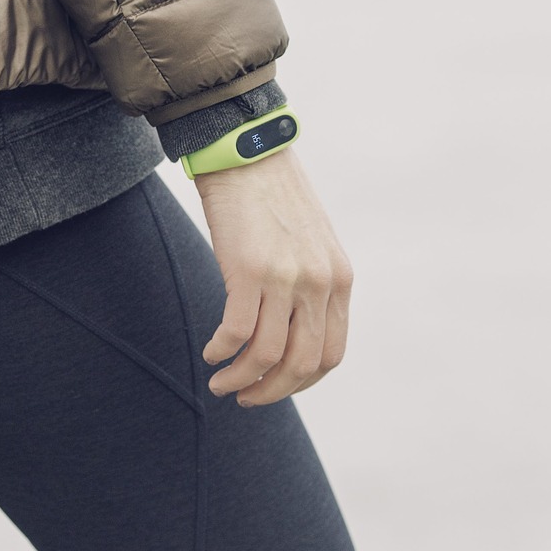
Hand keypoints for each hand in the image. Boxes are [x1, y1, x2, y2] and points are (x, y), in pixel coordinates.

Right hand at [194, 147, 353, 406]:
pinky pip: (236, 333)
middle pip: (302, 364)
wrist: (248, 153)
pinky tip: (211, 351)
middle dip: (271, 392)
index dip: (301, 382)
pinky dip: (222, 352)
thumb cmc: (272, 198)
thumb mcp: (310, 245)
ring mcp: (287, 277)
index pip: (331, 354)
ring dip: (241, 379)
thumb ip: (310, 286)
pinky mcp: (249, 270)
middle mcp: (320, 283)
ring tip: (221, 381)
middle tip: (245, 397)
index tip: (275, 386)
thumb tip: (290, 332)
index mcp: (340, 280)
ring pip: (267, 356)